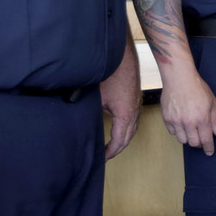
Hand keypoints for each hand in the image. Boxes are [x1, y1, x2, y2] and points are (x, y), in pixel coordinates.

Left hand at [100, 44, 141, 158]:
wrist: (123, 57)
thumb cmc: (111, 73)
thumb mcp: (97, 97)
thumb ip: (90, 113)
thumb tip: (79, 124)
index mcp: (125, 115)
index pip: (119, 141)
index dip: (110, 152)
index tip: (101, 159)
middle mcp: (134, 112)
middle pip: (127, 138)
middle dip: (116, 149)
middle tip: (105, 156)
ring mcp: (136, 105)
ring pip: (132, 129)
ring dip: (122, 139)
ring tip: (111, 146)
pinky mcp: (135, 99)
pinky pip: (133, 120)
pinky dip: (126, 128)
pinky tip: (118, 128)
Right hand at [160, 64, 215, 153]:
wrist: (179, 77)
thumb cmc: (197, 87)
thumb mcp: (212, 101)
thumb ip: (215, 119)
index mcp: (202, 118)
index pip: (206, 140)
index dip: (209, 148)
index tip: (210, 152)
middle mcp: (189, 121)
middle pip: (193, 143)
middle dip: (199, 143)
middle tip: (201, 138)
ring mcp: (176, 120)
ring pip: (182, 140)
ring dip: (188, 138)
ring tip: (191, 130)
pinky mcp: (167, 118)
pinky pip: (173, 132)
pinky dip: (178, 131)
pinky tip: (182, 123)